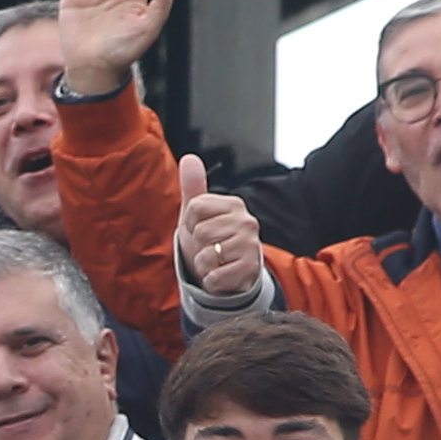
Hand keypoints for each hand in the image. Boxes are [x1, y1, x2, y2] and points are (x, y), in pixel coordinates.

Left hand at [174, 154, 262, 297]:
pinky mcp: (250, 270)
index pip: (195, 207)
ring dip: (204, 266)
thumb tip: (189, 158)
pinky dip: (212, 281)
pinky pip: (214, 277)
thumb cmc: (212, 240)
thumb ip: (193, 186)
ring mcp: (251, 246)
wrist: (231, 273)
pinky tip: (222, 275)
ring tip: (216, 263)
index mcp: (234, 204)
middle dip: (198, 247)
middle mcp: (247, 222)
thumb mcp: (199, 213)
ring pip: (206, 256)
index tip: (199, 229)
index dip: (190, 223)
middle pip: (201, 232)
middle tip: (210, 249)